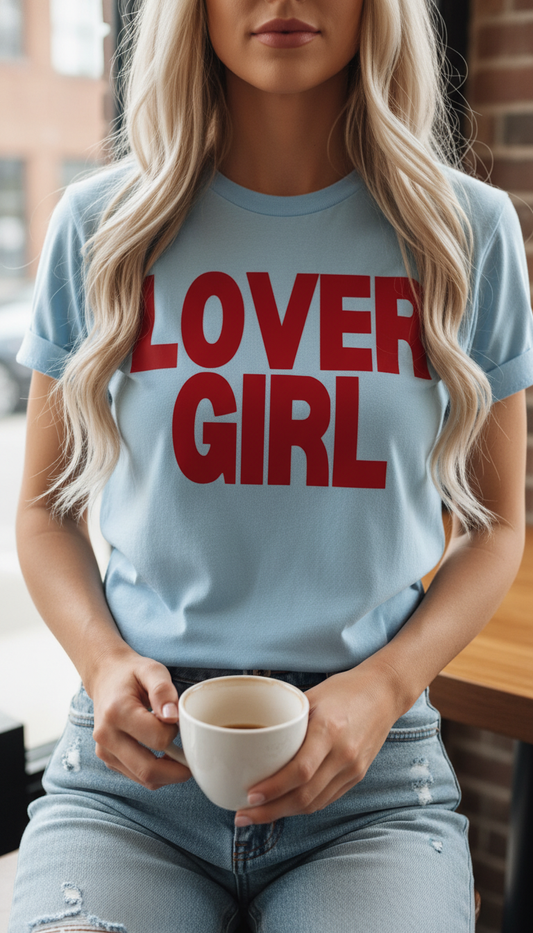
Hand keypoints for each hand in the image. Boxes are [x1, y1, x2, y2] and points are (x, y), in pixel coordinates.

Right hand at [89, 647, 190, 788]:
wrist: (105, 677)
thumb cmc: (132, 674)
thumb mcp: (151, 670)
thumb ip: (163, 690)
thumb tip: (172, 717)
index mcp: (117, 712)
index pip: (157, 739)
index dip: (175, 733)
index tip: (177, 720)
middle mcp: (106, 736)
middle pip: (148, 771)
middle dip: (177, 771)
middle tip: (193, 759)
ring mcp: (104, 751)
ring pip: (143, 779)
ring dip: (167, 774)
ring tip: (177, 753)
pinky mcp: (108, 760)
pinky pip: (136, 777)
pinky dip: (155, 773)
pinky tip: (162, 755)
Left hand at [234, 661, 403, 824]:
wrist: (384, 693)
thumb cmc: (344, 690)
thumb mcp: (312, 696)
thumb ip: (288, 721)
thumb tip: (253, 738)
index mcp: (329, 730)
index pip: (300, 771)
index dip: (273, 789)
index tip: (250, 796)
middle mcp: (343, 754)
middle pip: (304, 796)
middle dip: (270, 811)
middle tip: (243, 815)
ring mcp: (353, 768)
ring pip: (315, 803)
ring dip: (284, 814)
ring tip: (257, 816)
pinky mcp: (357, 776)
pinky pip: (326, 799)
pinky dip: (303, 807)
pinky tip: (285, 807)